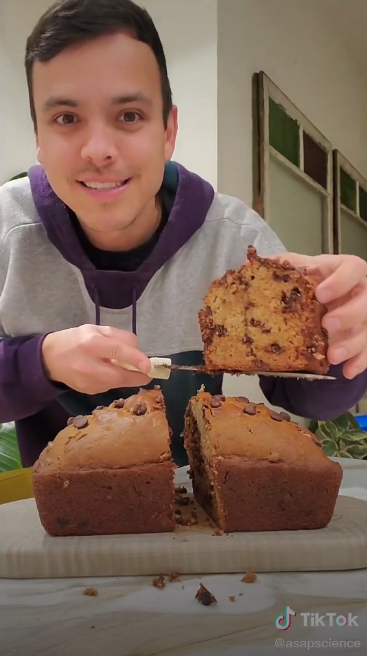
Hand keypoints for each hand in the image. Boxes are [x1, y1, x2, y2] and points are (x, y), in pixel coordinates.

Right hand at [42, 325, 151, 392]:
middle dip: (137, 376)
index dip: (135, 359)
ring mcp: (87, 381)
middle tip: (147, 372)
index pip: (117, 351)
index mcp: (91, 343)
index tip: (149, 366)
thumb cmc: (75, 340)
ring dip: (125, 376)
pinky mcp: (88, 391)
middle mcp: (88, 365)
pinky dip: (113, 380)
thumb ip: (119, 337)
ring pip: (116, 382)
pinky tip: (106, 372)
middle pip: (119, 375)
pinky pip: (108, 386)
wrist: (49, 359)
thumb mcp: (96, 329)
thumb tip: (138, 350)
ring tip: (120, 366)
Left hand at [271, 252, 366, 378]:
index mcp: (344, 270)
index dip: (340, 282)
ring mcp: (364, 315)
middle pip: (365, 302)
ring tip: (332, 356)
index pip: (351, 269)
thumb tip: (246, 264)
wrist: (325, 296)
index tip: (320, 294)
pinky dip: (359, 362)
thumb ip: (280, 266)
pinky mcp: (364, 336)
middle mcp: (360, 291)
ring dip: (352, 344)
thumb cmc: (313, 280)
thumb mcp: (298, 269)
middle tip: (326, 325)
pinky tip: (346, 371)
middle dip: (348, 314)